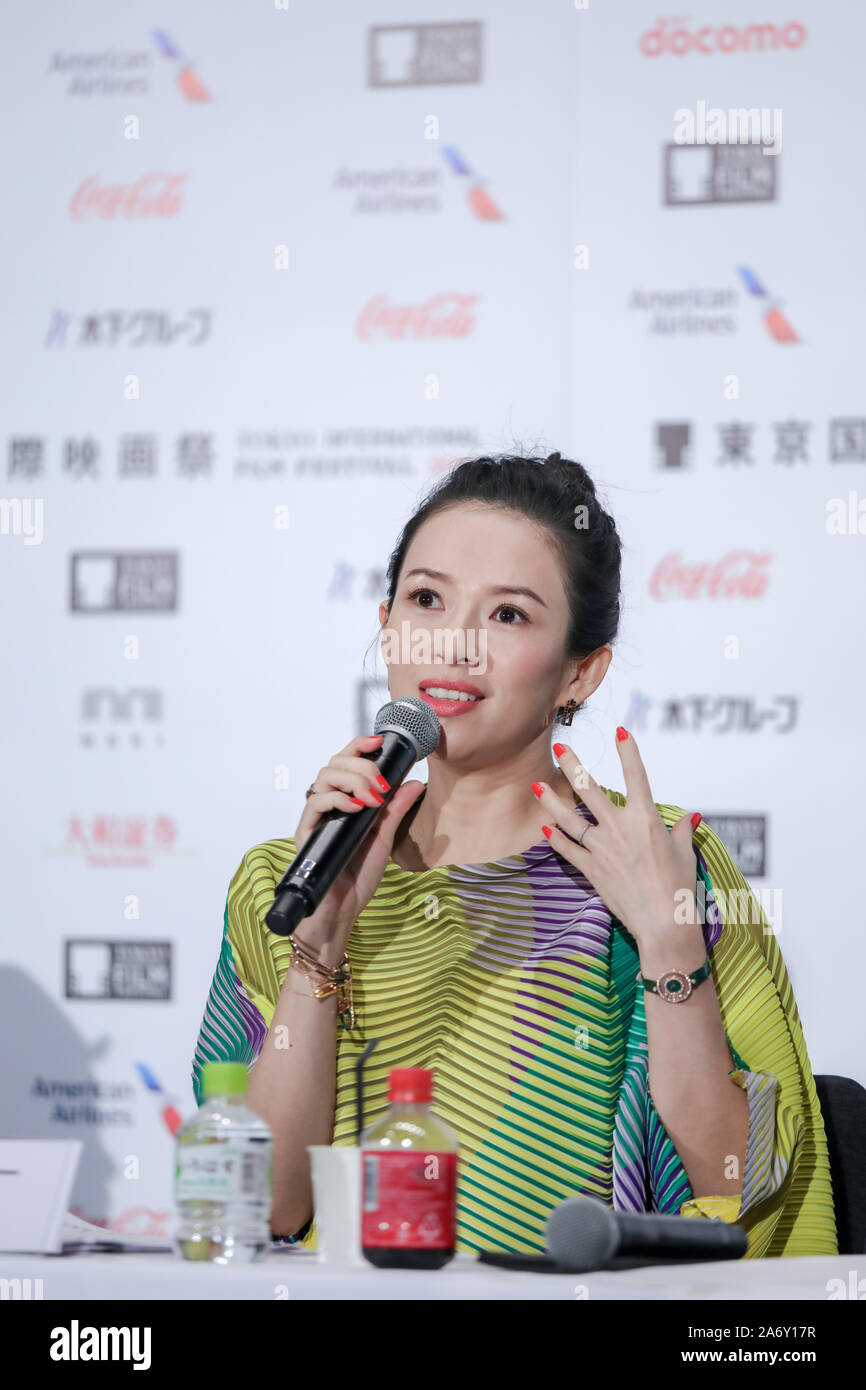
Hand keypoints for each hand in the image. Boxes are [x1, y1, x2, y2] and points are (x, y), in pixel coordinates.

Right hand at [292, 733, 425, 949]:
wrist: (342, 911)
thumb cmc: (358, 876)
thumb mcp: (385, 837)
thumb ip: (396, 809)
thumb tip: (415, 782)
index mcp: (345, 801)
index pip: (346, 763)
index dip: (360, 746)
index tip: (380, 741)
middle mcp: (328, 805)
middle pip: (334, 764)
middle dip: (361, 765)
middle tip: (381, 783)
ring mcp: (316, 818)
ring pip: (323, 778)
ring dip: (352, 779)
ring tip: (373, 796)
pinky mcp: (307, 833)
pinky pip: (315, 804)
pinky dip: (337, 800)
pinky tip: (357, 808)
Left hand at [532, 727, 701, 948]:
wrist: (663, 922)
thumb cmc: (680, 887)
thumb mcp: (685, 853)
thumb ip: (682, 830)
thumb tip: (690, 817)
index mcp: (646, 819)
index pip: (636, 776)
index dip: (628, 751)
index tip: (620, 730)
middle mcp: (620, 828)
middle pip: (590, 790)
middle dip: (572, 765)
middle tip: (559, 747)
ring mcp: (602, 849)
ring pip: (569, 818)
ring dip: (551, 802)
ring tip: (535, 787)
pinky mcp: (592, 870)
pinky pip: (568, 850)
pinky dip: (556, 839)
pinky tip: (546, 829)